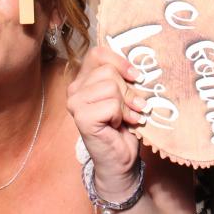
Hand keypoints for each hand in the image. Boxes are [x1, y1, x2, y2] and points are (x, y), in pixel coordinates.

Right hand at [66, 46, 146, 198]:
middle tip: (133, 106)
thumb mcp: (125, 95)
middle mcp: (75, 89)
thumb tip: (138, 67)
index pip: (98, 54)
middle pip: (109, 71)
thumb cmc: (123, 126)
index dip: (120, 62)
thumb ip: (123, 77)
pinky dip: (122, 115)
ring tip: (128, 117)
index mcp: (83, 79)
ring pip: (111, 87)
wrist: (120, 159)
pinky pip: (111, 104)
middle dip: (128, 90)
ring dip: (126, 104)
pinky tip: (120, 125)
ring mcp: (75, 103)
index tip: (135, 76)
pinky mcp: (82, 117)